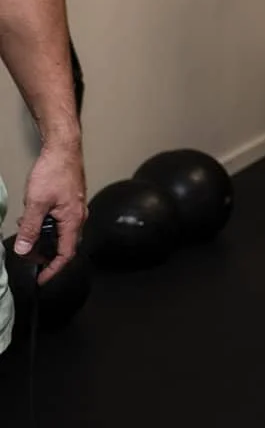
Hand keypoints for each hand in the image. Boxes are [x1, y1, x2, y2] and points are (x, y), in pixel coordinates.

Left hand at [16, 143, 86, 282]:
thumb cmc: (54, 172)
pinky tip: (33, 218)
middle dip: (45, 254)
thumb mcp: (36, 203)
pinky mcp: (71, 201)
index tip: (41, 279)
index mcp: (73, 220)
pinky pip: (60, 221)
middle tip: (27, 255)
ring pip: (61, 232)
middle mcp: (78, 216)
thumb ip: (30, 228)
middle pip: (64, 245)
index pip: (66, 253)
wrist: (63, 149)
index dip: (53, 269)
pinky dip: (46, 226)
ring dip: (44, 238)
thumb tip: (24, 249)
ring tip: (25, 233)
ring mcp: (75, 208)